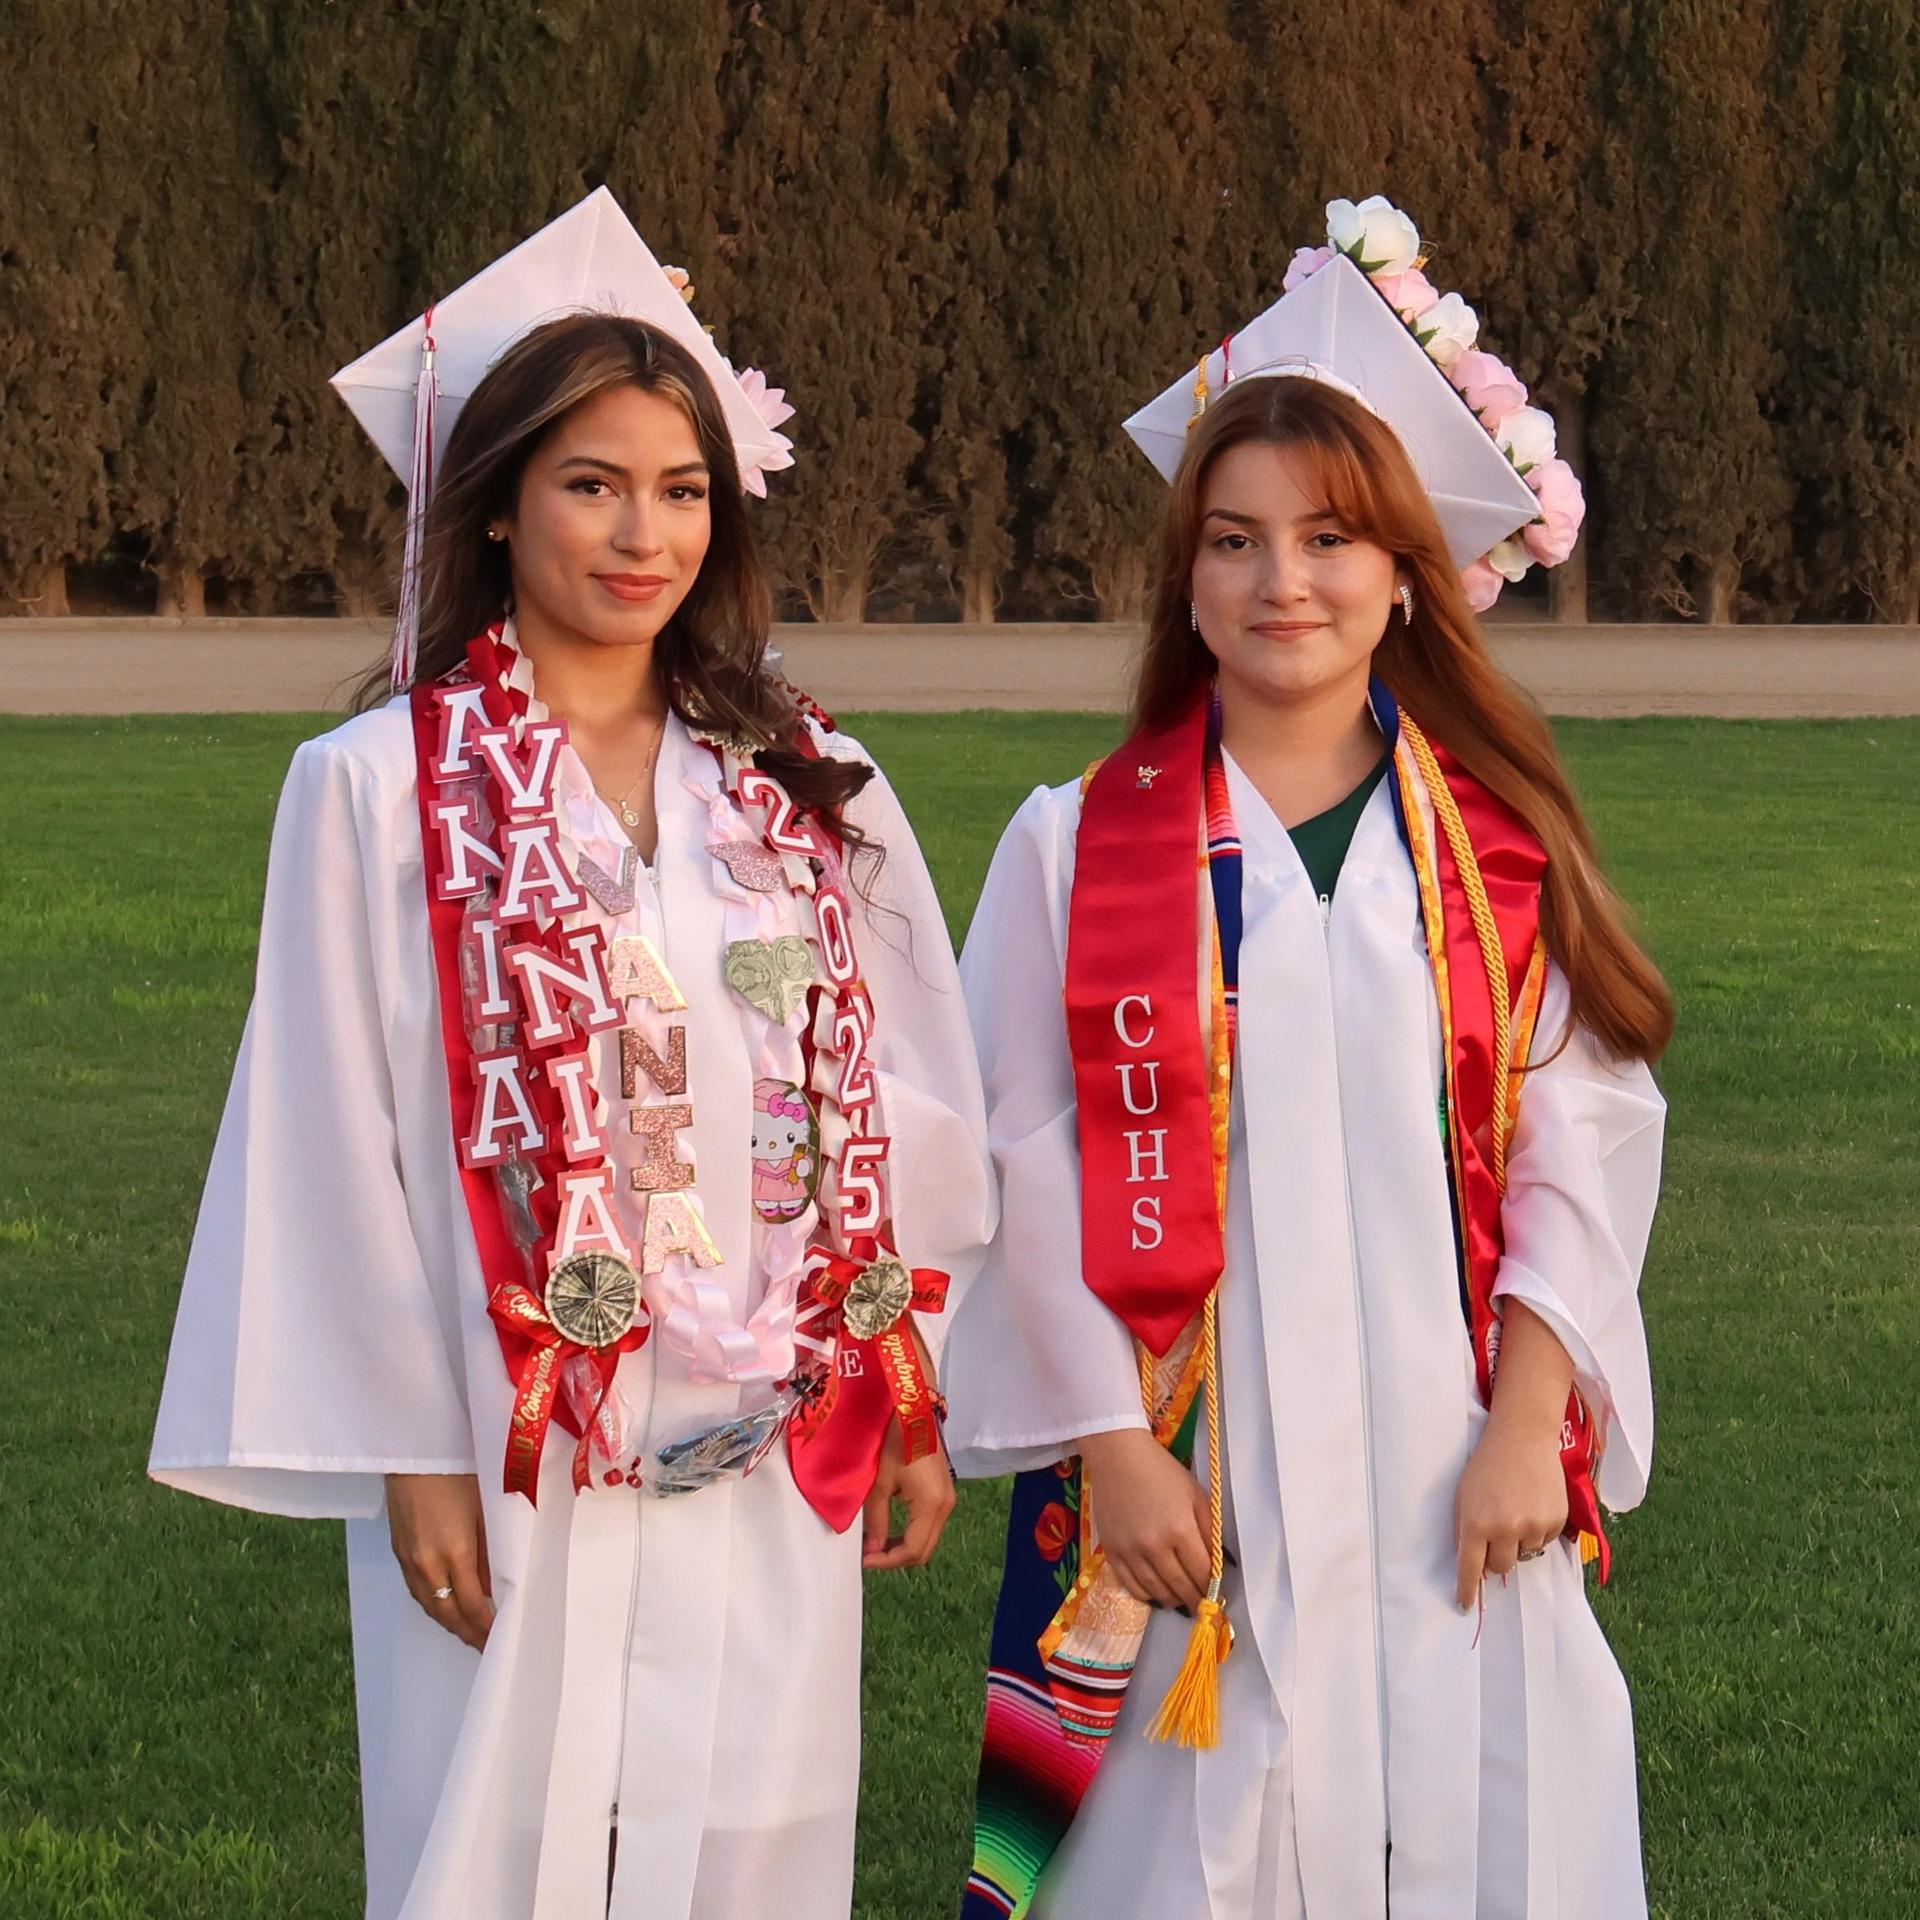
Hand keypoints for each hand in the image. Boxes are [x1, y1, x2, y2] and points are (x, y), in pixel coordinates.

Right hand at [386, 1472, 494, 1649]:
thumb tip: (495, 1585)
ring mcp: (409, 1560)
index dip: (486, 1627)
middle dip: (468, 1633)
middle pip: (448, 1614)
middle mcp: (428, 1564)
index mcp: (454, 1552)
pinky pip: (417, 1591)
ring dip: (449, 1623)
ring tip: (469, 1633)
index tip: (500, 1638)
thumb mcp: (485, 1510)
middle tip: (486, 1646)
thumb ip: (490, 1551)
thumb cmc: (457, 1472)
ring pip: (429, 1606)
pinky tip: (445, 1607)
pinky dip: (433, 1605)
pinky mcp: (398, 1551)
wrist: (414, 1450)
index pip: (472, 1606)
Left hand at [862, 1417, 957, 1569]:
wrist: (915, 1410)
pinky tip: (893, 1527)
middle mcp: (945, 1507)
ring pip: (928, 1540)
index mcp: (931, 1505)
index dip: (887, 1561)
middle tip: (870, 1554)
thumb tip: (873, 1550)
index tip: (864, 1560)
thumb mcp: (881, 1481)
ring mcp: (948, 1500)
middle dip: (896, 1558)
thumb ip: (877, 1519)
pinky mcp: (945, 1493)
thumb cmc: (896, 1440)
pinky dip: (912, 1533)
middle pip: (924, 1551)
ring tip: (878, 1542)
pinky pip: (931, 1525)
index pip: (912, 1550)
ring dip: (904, 1546)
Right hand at [1075, 1427, 1210, 1611]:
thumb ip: (1210, 1530)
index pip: (1202, 1573)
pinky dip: (1146, 1595)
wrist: (1118, 1457)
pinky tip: (1155, 1593)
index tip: (1216, 1594)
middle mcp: (1155, 1546)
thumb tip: (1221, 1562)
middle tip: (1201, 1604)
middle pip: (1180, 1587)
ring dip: (1173, 1600)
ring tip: (1180, 1599)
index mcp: (1180, 1529)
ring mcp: (1130, 1551)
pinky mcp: (1111, 1552)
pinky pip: (1130, 1586)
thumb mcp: (1196, 1495)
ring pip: (1156, 1592)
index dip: (1212, 1588)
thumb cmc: (1161, 1471)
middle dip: (1195, 1599)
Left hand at [1453, 1409, 1568, 1608]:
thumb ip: (1464, 1530)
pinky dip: (1536, 1531)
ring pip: (1524, 1555)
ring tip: (1515, 1510)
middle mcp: (1505, 1529)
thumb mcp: (1463, 1496)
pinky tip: (1532, 1505)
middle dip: (1495, 1559)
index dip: (1467, 1590)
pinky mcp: (1555, 1521)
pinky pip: (1544, 1541)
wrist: (1522, 1438)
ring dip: (1518, 1542)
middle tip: (1495, 1536)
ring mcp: (1533, 1527)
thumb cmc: (1485, 1465)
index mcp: (1475, 1523)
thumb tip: (1472, 1564)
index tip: (1464, 1605)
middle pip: (1500, 1567)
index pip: (1469, 1568)